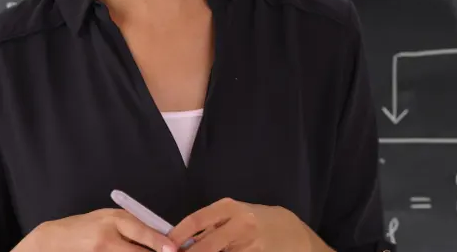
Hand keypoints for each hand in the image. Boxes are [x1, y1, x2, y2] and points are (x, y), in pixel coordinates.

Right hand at [15, 208, 177, 251]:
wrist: (52, 240)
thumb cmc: (85, 226)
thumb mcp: (108, 217)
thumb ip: (133, 225)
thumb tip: (161, 237)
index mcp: (115, 219)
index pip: (144, 232)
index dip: (161, 243)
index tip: (173, 249)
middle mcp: (107, 238)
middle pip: (139, 251)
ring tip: (139, 251)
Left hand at [168, 198, 326, 251]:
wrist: (293, 234)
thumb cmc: (257, 221)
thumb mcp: (235, 215)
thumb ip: (211, 226)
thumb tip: (181, 242)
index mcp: (229, 208)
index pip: (196, 221)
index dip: (177, 236)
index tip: (164, 248)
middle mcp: (240, 224)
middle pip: (205, 246)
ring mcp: (249, 244)